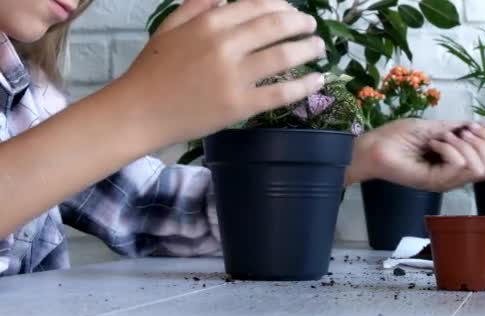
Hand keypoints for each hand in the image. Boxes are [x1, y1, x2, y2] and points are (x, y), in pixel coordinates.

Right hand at [117, 0, 325, 148]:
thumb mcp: (170, 27)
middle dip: (300, 22)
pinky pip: (281, 93)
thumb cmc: (152, 70)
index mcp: (209, 23)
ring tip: (320, 47)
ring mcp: (234, 76)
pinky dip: (304, 85)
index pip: (257, 5)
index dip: (281, 5)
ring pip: (284, 56)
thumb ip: (198, 6)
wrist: (139, 112)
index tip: (291, 10)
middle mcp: (226, 45)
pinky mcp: (240, 105)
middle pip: (276, 26)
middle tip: (312, 25)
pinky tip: (318, 79)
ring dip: (308, 48)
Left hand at [345, 118, 484, 191]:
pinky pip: (459, 166)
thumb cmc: (398, 136)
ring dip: (463, 145)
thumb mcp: (438, 127)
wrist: (374, 145)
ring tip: (441, 139)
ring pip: (479, 168)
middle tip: (458, 133)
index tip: (468, 125)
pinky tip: (432, 145)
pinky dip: (450, 148)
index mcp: (457, 164)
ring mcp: (444, 181)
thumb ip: (466, 129)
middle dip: (481, 142)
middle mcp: (454, 176)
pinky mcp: (433, 181)